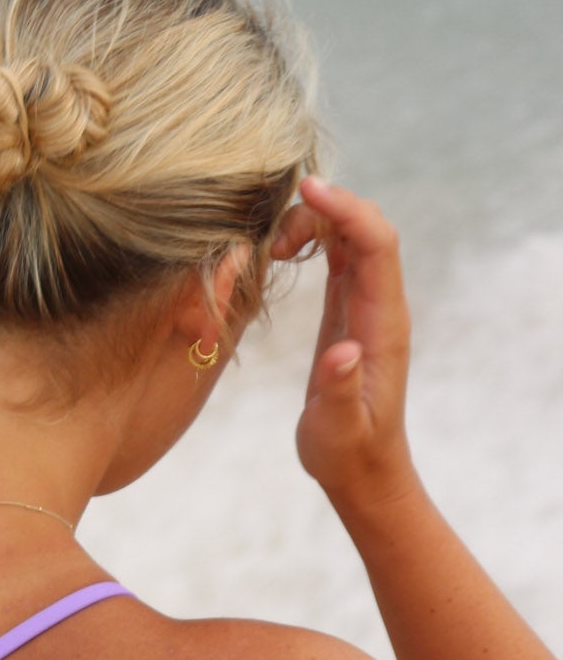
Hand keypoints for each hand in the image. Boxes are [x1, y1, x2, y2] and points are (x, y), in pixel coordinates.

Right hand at [275, 176, 417, 512]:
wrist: (362, 469)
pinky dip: (316, 239)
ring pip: (353, 238)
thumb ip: (342, 390)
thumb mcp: (340, 428)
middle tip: (277, 231)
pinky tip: (286, 249)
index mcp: (383, 324)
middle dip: (329, 207)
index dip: (347, 210)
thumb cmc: (348, 452)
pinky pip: (342, 258)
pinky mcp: (348, 312)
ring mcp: (367, 306)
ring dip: (318, 223)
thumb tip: (344, 350)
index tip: (308, 190)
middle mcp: (381, 306)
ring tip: (276, 248)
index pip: (376, 246)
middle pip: (369, 229)